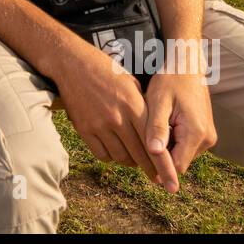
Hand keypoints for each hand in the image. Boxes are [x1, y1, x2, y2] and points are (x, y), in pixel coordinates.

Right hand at [54, 39, 166, 184]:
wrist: (72, 63)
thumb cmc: (105, 70)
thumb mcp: (131, 83)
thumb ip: (143, 107)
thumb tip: (155, 130)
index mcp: (133, 106)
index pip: (154, 142)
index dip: (164, 164)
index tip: (170, 178)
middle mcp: (118, 118)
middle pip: (139, 155)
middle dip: (151, 170)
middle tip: (158, 179)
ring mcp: (99, 125)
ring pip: (120, 157)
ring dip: (130, 162)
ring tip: (135, 160)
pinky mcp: (84, 129)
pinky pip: (101, 154)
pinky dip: (111, 157)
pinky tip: (115, 152)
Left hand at [143, 69, 217, 192]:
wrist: (187, 65)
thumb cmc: (170, 80)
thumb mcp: (159, 102)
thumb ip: (157, 128)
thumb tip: (154, 152)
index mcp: (197, 133)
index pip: (176, 166)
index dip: (157, 164)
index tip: (141, 155)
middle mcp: (207, 139)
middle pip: (179, 162)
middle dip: (161, 153)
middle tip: (146, 132)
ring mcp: (208, 137)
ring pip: (181, 155)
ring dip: (167, 146)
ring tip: (156, 124)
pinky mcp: (205, 134)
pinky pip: (185, 146)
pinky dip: (173, 140)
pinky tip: (164, 123)